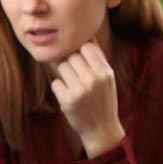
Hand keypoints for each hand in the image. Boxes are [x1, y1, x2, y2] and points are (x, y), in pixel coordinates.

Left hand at [50, 40, 124, 157]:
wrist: (101, 128)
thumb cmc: (103, 99)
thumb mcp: (107, 78)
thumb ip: (97, 57)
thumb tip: (87, 34)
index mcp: (105, 72)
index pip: (86, 46)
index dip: (80, 51)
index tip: (81, 60)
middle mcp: (93, 80)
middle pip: (71, 56)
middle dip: (71, 63)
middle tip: (76, 75)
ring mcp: (80, 90)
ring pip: (62, 68)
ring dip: (64, 75)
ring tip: (74, 85)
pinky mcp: (67, 101)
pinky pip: (55, 83)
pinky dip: (59, 88)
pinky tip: (69, 96)